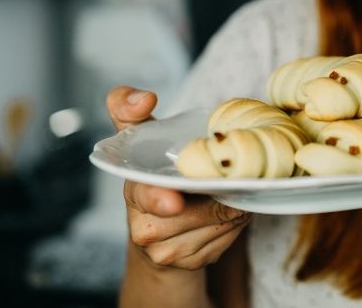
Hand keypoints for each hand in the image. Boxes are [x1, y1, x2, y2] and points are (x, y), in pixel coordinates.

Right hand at [107, 86, 251, 269]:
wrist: (161, 229)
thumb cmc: (154, 174)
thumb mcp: (140, 138)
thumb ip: (128, 109)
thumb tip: (143, 97)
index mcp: (134, 190)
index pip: (145, 196)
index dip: (160, 199)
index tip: (174, 201)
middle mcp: (144, 226)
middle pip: (196, 212)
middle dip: (218, 196)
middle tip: (229, 181)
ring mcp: (165, 250)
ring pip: (216, 225)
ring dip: (231, 208)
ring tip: (228, 193)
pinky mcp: (189, 264)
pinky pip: (224, 240)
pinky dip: (233, 224)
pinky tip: (226, 214)